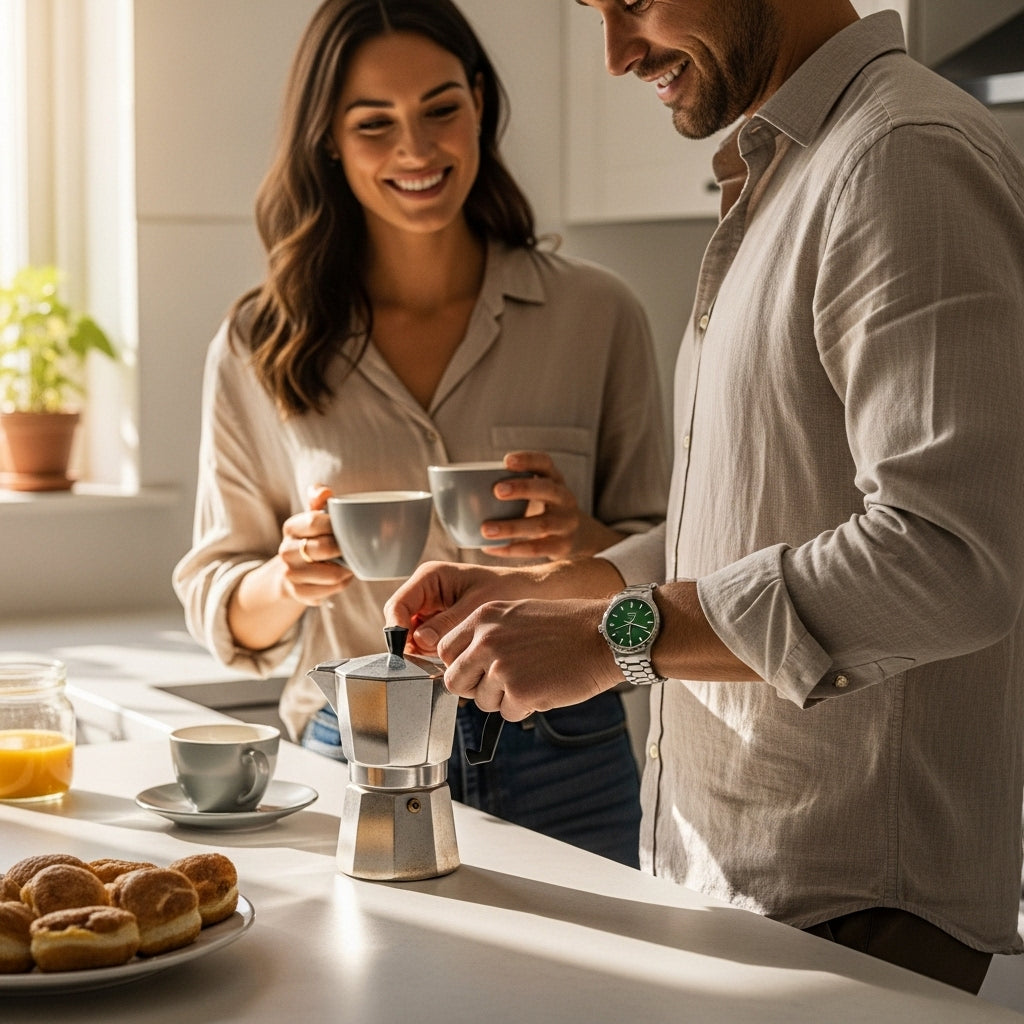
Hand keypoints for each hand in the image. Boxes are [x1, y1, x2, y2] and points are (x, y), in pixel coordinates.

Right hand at [277, 483, 351, 606]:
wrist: (293, 570)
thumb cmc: (313, 537)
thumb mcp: (314, 515)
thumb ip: (319, 497)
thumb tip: (325, 491)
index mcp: (291, 527)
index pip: (315, 521)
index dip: (336, 524)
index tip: (348, 526)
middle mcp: (286, 551)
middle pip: (324, 548)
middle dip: (344, 548)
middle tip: (355, 546)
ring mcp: (291, 574)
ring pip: (332, 574)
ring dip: (348, 569)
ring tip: (351, 562)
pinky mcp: (299, 593)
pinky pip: (333, 590)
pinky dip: (343, 583)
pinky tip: (343, 576)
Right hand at [385, 560, 545, 654]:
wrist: (527, 592)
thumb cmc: (506, 590)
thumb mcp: (477, 606)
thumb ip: (447, 623)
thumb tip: (420, 640)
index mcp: (430, 577)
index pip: (398, 605)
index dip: (397, 629)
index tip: (408, 652)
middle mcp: (425, 591)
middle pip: (400, 623)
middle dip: (411, 644)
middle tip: (430, 661)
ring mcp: (430, 608)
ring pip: (411, 636)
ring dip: (424, 651)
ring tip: (449, 659)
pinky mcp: (439, 623)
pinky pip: (426, 642)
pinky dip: (435, 653)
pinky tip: (454, 658)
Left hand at [437, 597, 620, 720]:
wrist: (604, 635)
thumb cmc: (567, 626)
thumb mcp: (516, 614)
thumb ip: (487, 635)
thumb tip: (466, 661)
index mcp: (483, 618)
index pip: (445, 650)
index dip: (459, 665)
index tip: (475, 671)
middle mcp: (486, 640)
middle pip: (454, 681)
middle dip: (474, 689)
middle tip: (500, 685)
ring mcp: (501, 667)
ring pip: (483, 701)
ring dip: (505, 699)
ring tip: (533, 679)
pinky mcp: (520, 692)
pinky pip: (508, 714)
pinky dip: (525, 708)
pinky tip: (544, 688)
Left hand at [481, 451, 622, 559]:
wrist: (580, 537)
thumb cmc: (543, 510)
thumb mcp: (537, 494)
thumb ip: (510, 489)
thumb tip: (452, 491)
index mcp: (555, 480)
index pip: (546, 463)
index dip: (528, 460)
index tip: (506, 461)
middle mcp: (565, 499)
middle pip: (548, 490)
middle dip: (523, 488)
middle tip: (496, 491)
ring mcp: (567, 524)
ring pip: (542, 525)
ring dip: (512, 526)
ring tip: (486, 529)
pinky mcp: (563, 547)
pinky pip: (537, 549)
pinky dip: (512, 549)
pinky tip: (490, 548)